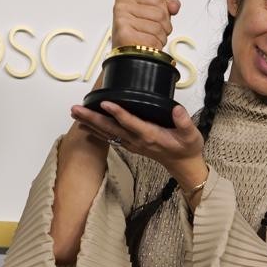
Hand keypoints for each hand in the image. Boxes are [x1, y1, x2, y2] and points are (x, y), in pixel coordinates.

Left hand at [70, 101, 206, 187]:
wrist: (183, 164)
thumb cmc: (187, 147)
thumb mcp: (191, 135)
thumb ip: (184, 122)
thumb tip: (177, 110)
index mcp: (151, 135)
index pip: (131, 122)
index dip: (118, 112)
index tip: (105, 102)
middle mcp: (137, 140)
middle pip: (111, 128)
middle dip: (93, 118)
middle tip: (76, 109)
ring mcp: (132, 144)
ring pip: (107, 133)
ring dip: (90, 123)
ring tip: (75, 114)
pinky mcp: (130, 145)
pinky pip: (110, 138)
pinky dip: (96, 131)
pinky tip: (85, 125)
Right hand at [112, 0, 181, 49]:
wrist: (125, 52)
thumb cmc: (135, 33)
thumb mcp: (150, 14)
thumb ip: (165, 6)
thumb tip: (174, 6)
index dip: (165, 12)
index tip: (155, 19)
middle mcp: (122, 6)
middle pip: (160, 14)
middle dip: (164, 27)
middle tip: (153, 32)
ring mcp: (122, 20)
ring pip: (158, 29)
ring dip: (160, 38)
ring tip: (149, 39)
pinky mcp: (124, 35)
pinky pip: (152, 40)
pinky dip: (154, 46)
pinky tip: (146, 46)